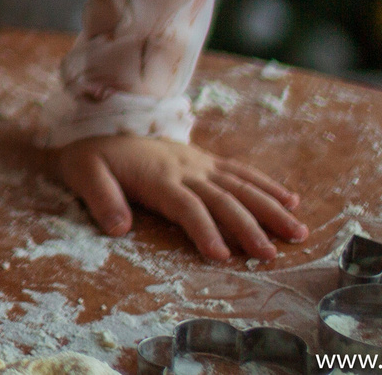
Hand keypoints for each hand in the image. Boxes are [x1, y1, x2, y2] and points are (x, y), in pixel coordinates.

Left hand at [55, 133, 307, 260]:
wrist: (97, 125)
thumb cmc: (90, 158)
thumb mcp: (83, 175)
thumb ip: (101, 200)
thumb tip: (118, 228)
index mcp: (158, 177)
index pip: (187, 207)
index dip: (205, 230)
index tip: (222, 255)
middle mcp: (185, 169)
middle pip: (223, 199)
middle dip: (249, 227)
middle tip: (271, 255)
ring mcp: (198, 162)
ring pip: (241, 185)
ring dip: (270, 208)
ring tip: (297, 232)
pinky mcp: (205, 159)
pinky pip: (240, 171)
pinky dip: (266, 185)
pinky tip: (291, 200)